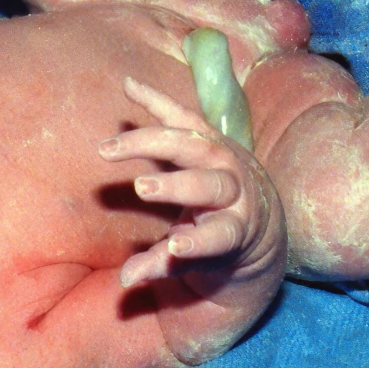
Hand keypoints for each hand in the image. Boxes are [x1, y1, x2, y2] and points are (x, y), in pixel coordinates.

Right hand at [99, 77, 283, 289]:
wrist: (258, 214)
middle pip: (211, 186)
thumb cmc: (219, 244)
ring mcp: (227, 160)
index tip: (174, 246)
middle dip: (177, 186)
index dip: (199, 242)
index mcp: (235, 230)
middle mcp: (237, 193)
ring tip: (110, 146)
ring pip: (197, 145)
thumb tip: (124, 281)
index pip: (220, 236)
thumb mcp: (198, 262)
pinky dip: (157, 101)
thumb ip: (163, 267)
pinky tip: (128, 86)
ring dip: (153, 142)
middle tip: (140, 188)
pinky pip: (186, 116)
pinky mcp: (212, 136)